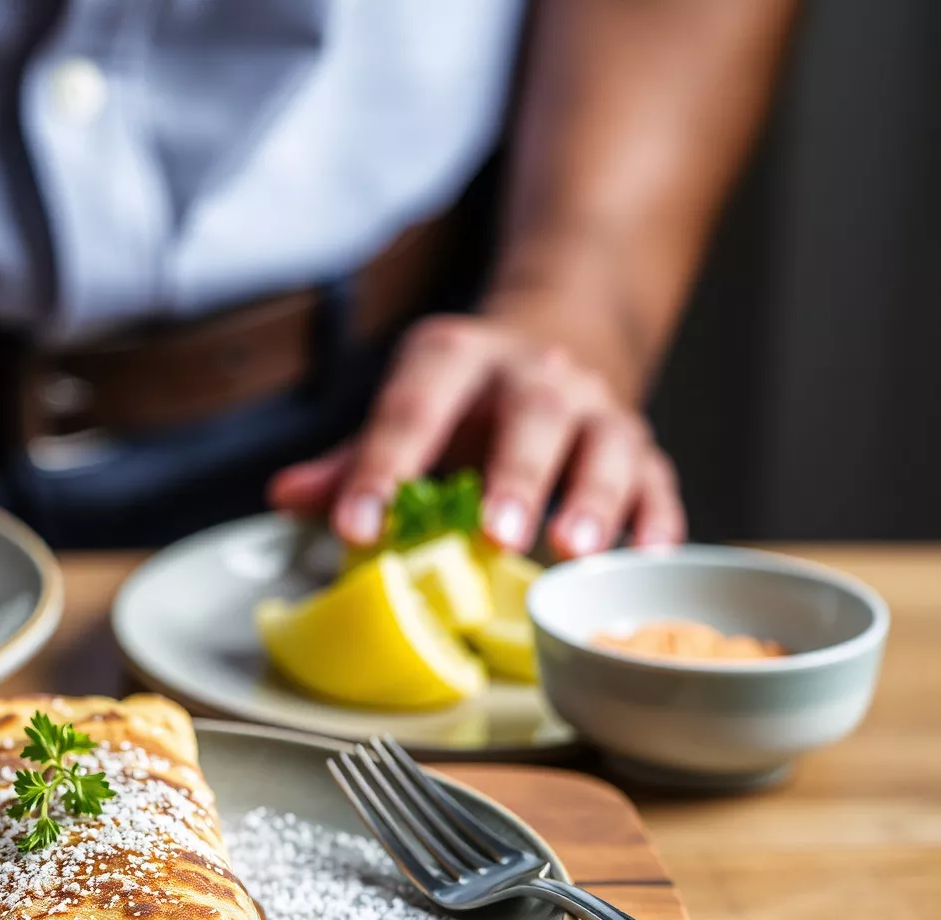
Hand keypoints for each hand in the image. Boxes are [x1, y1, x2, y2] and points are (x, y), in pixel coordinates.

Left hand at [268, 311, 685, 556]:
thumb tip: (284, 496)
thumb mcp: (403, 410)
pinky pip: (657, 481)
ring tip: (569, 550)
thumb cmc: (460, 402)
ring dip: (591, 498)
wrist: (556, 340)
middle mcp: (534, 374)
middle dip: (515, 476)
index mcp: (456, 359)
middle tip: (494, 537)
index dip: (382, 468)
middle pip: (533, 415)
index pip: (412, 409)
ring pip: (607, 445)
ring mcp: (596, 408)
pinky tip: (643, 558)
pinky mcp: (640, 446)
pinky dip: (655, 519)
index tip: (357, 526)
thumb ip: (351, 459)